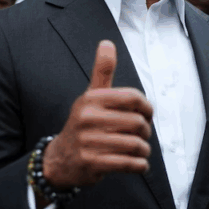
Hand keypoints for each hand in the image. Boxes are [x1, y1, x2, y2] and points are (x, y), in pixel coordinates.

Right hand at [42, 40, 152, 189]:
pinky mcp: (92, 163)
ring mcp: (88, 141)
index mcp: (91, 99)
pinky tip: (138, 164)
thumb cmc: (83, 124)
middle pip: (137, 123)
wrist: (61, 159)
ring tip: (141, 151)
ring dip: (144, 151)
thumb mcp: (90, 96)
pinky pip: (128, 164)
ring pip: (135, 145)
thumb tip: (107, 42)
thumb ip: (102, 71)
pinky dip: (139, 166)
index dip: (147, 107)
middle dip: (146, 131)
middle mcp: (87, 118)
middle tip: (143, 135)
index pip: (133, 98)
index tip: (147, 115)